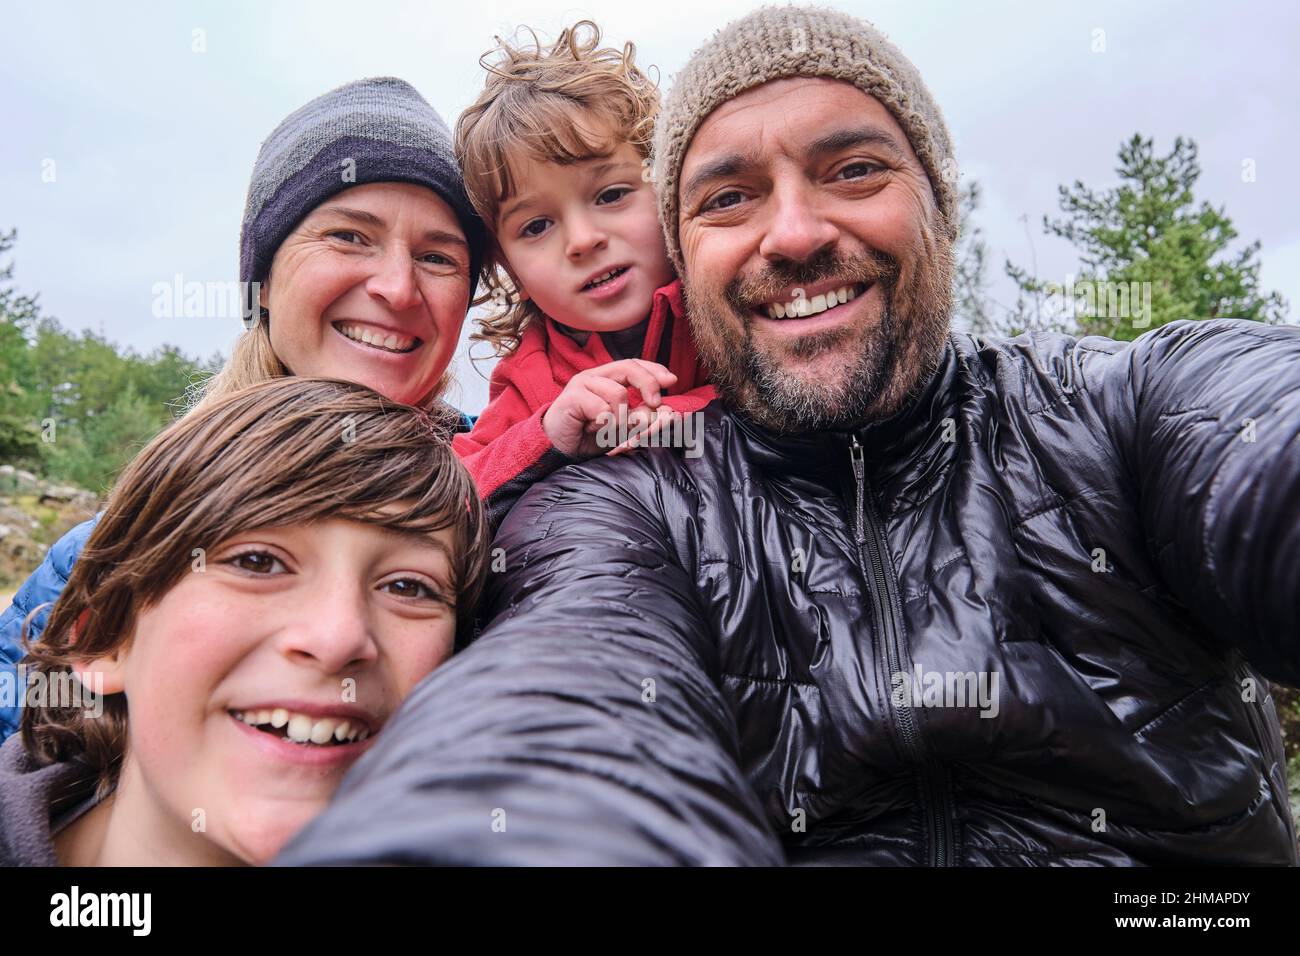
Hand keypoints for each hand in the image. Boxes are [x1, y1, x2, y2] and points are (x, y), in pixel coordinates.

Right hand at [542, 359, 677, 458]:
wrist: (559, 449)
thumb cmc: (590, 435)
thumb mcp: (623, 426)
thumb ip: (641, 416)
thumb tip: (666, 410)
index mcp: (607, 378)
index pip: (634, 364)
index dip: (654, 370)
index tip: (672, 381)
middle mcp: (595, 376)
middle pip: (629, 367)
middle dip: (648, 384)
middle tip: (655, 403)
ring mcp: (582, 384)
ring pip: (618, 393)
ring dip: (621, 417)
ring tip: (609, 428)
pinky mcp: (572, 397)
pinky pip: (602, 408)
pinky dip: (605, 423)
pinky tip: (594, 428)